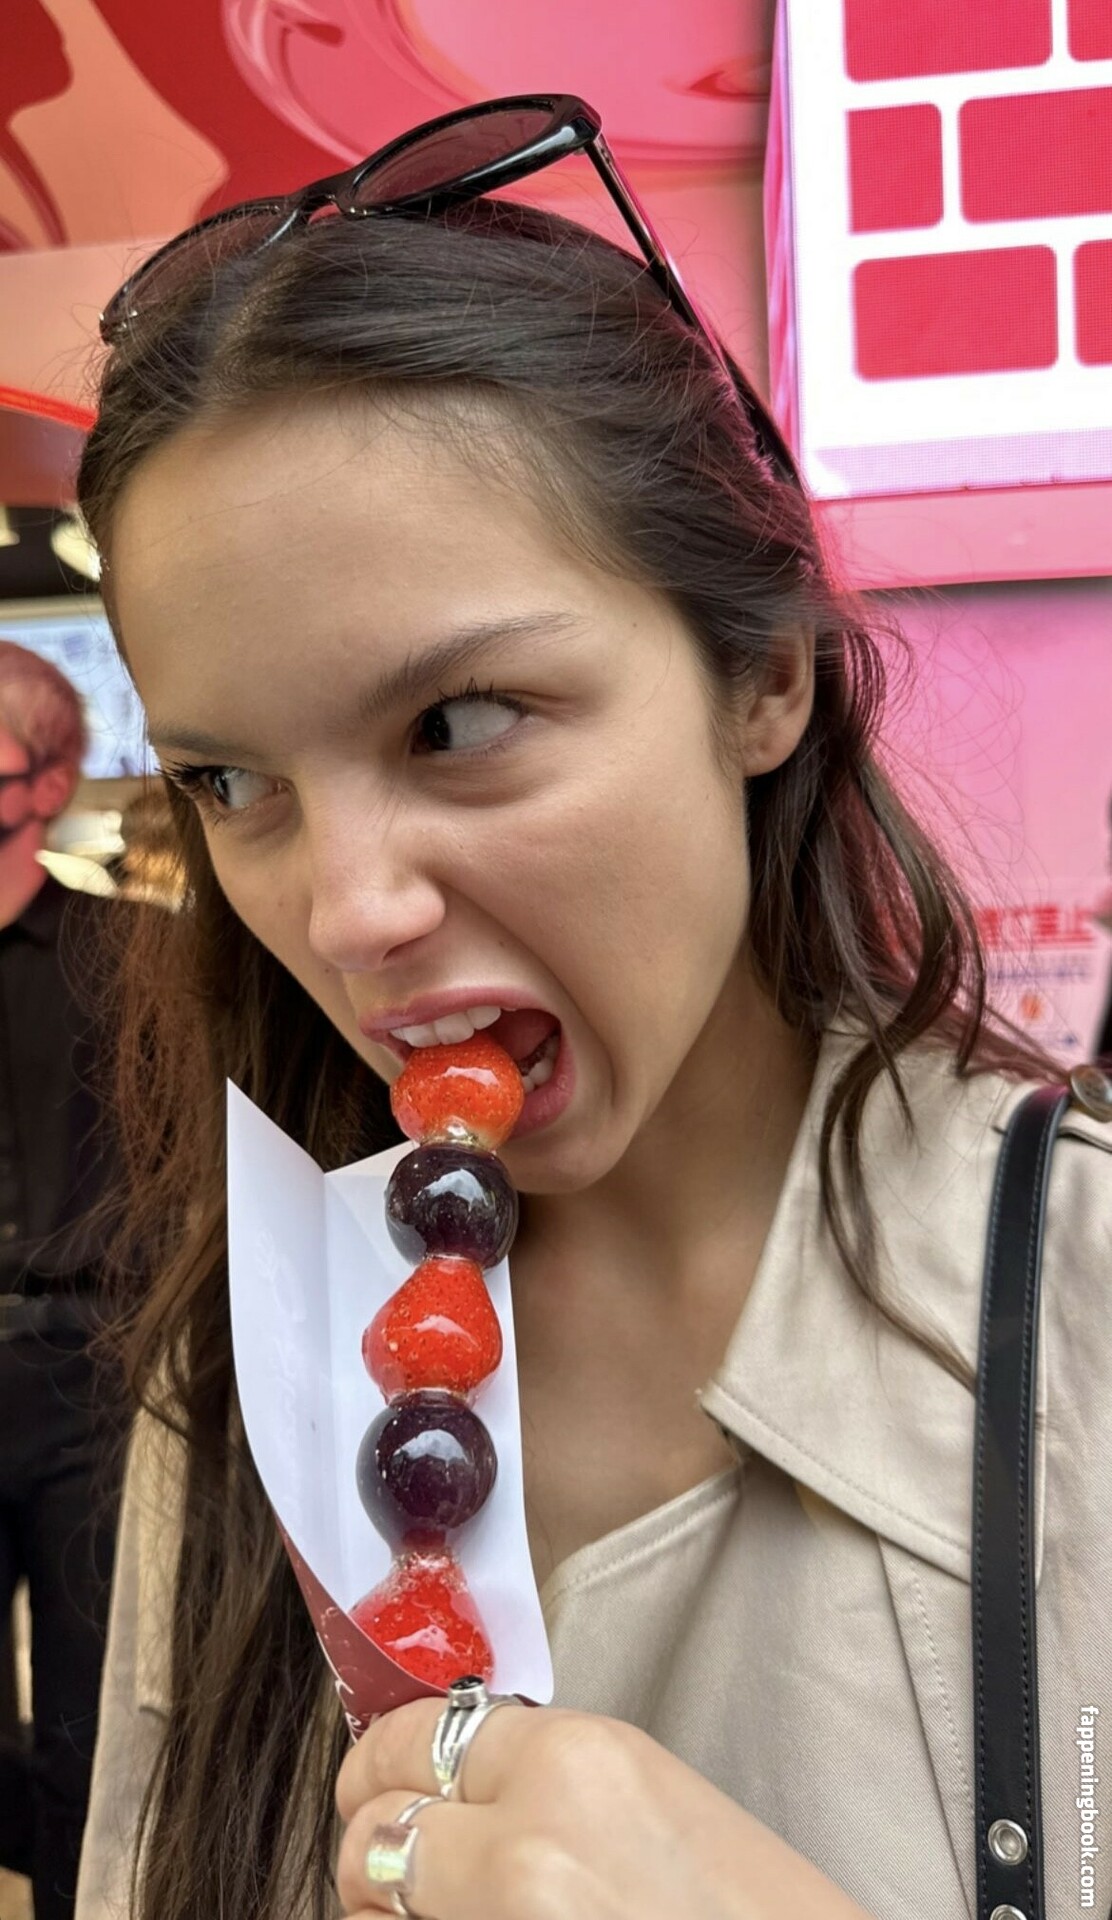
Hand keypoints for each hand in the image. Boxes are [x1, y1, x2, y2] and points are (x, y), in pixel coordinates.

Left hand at [335, 1697, 874, 1919]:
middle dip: (365, 1848)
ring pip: (376, 1905)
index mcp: (578, 1758)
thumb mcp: (652, 1804)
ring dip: (383, 1913)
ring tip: (424, 1919)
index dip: (378, 1765)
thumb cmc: (753, 1916)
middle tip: (381, 1872)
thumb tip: (451, 1793)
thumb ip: (546, 1784)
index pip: (415, 1735)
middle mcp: (528, 1835)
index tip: (369, 1786)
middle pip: (374, 1828)